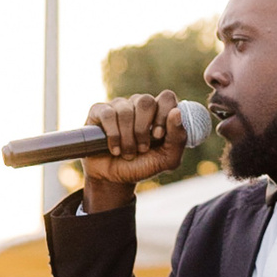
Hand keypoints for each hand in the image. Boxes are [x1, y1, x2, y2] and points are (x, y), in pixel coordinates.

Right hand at [81, 90, 189, 210]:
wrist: (115, 178)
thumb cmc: (143, 165)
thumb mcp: (167, 159)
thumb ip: (178, 138)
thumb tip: (176, 112)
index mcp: (158, 112)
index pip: (167, 98)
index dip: (163, 115)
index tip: (158, 136)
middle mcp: (139, 105)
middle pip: (146, 101)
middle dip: (144, 129)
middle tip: (142, 148)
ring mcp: (119, 106)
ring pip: (126, 111)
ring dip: (128, 138)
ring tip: (127, 153)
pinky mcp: (99, 111)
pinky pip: (108, 114)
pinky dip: (113, 135)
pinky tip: (114, 149)